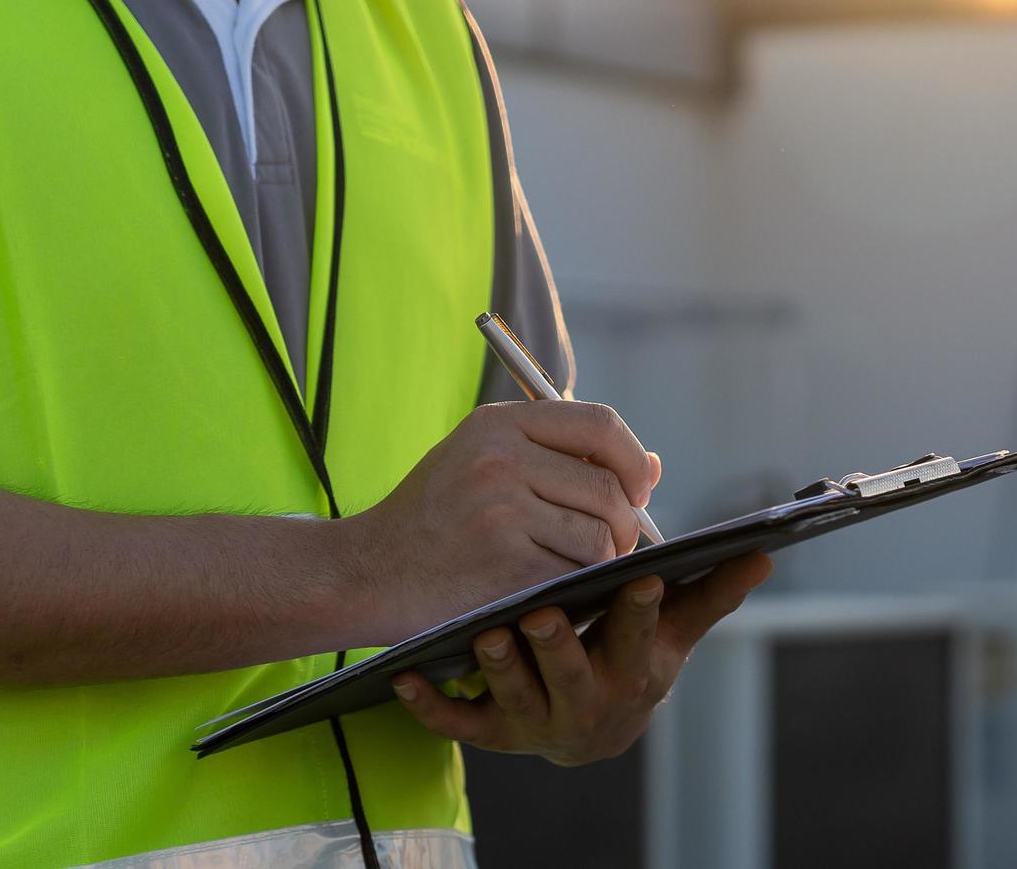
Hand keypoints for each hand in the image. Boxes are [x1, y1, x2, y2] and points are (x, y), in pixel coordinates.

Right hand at [352, 401, 659, 638]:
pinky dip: (577, 588)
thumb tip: (651, 466)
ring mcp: (502, 513)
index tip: (636, 489)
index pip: (600, 424)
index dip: (631, 460)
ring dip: (603, 562)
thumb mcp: (482, 462)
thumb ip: (561, 456)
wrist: (364, 573)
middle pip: (610, 489)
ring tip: (575, 569)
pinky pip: (577, 575)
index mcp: (498, 425)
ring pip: (601, 537)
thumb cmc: (433, 520)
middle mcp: (500, 459)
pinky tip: (552, 591)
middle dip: (625, 524)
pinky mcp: (505, 566)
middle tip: (611, 546)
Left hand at [392, 552, 772, 765]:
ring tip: (485, 634)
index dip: (637, 612)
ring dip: (498, 670)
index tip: (639, 576)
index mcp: (631, 672)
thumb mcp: (673, 635)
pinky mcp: (491, 734)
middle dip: (559, 648)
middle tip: (542, 613)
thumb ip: (711, 593)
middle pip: (570, 676)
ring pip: (514, 698)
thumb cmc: (632, 662)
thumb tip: (765, 550)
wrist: (589, 731)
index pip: (637, 638)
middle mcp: (584, 703)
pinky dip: (431, 706)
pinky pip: (457, 724)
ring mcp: (535, 721)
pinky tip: (406, 678)